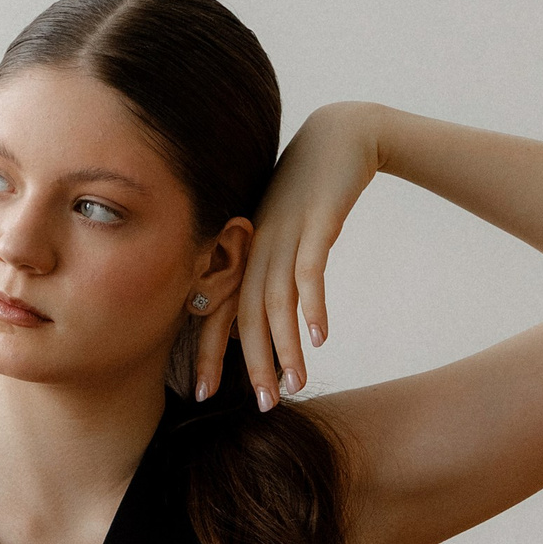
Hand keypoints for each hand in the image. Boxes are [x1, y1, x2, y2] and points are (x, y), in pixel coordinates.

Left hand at [195, 101, 378, 409]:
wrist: (338, 137)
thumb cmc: (306, 190)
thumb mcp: (276, 232)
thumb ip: (262, 271)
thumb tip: (250, 320)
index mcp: (243, 253)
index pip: (218, 310)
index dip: (209, 352)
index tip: (204, 393)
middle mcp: (255, 248)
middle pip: (246, 315)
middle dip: (251, 364)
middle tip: (263, 405)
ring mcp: (284, 235)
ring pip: (277, 301)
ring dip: (285, 347)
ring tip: (295, 385)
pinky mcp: (317, 223)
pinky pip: (311, 271)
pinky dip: (314, 305)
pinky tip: (319, 337)